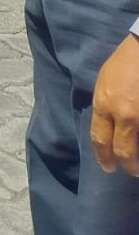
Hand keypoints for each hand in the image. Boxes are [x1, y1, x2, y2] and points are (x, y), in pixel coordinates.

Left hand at [92, 35, 138, 174]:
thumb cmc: (124, 62)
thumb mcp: (104, 81)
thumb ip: (105, 103)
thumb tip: (108, 122)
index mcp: (103, 104)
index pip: (99, 137)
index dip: (103, 155)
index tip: (107, 167)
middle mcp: (122, 113)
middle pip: (121, 148)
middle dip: (125, 164)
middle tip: (129, 171)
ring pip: (136, 145)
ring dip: (138, 159)